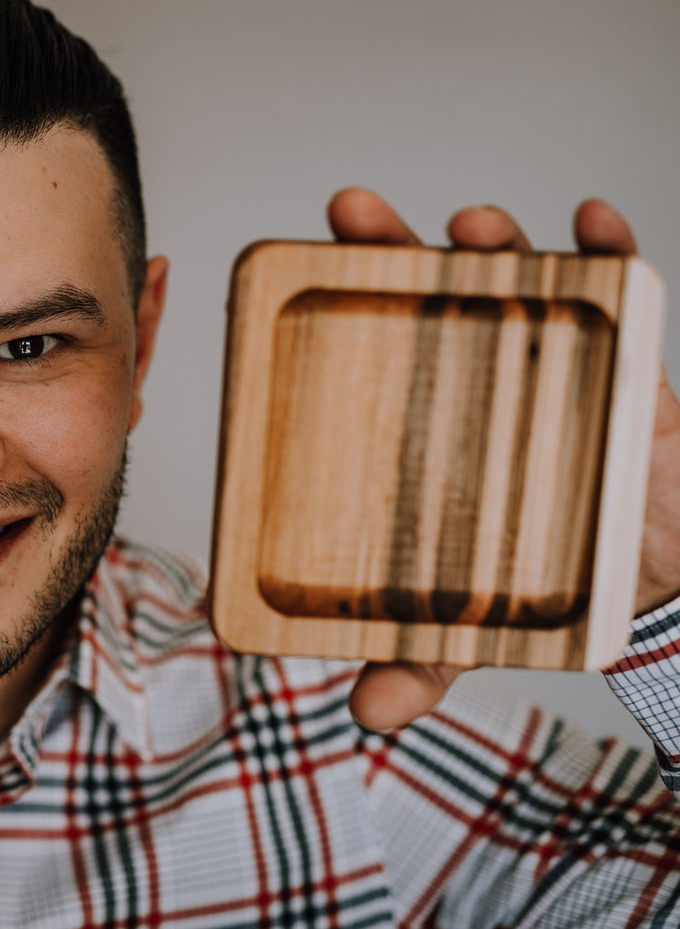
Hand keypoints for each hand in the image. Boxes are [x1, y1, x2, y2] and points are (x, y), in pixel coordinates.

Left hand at [325, 188, 669, 730]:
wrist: (656, 582)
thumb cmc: (545, 575)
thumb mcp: (473, 625)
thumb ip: (422, 662)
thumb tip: (364, 714)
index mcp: (422, 418)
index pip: (365, 344)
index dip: (326, 303)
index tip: (285, 262)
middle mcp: (474, 372)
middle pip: (423, 290)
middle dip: (387, 241)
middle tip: (352, 214)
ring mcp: (548, 357)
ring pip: (514, 276)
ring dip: (491, 240)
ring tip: (470, 227)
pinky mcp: (626, 360)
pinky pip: (620, 287)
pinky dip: (609, 248)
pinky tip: (593, 222)